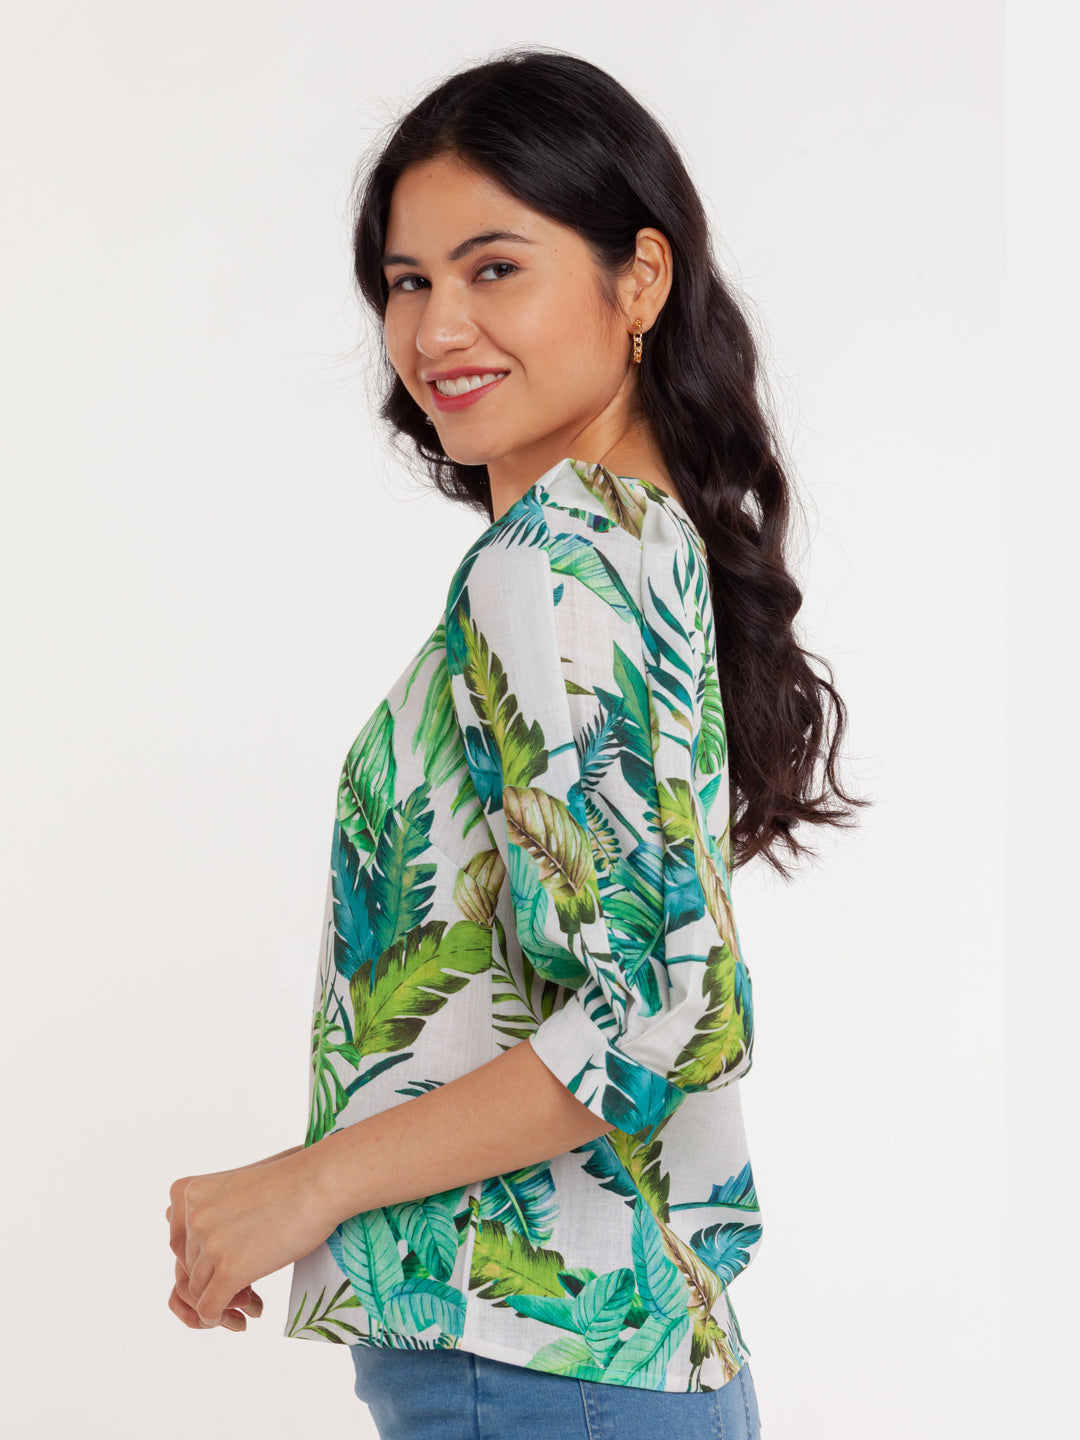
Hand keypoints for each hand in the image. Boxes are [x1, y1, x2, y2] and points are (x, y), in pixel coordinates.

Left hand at [167, 1148, 333, 1328]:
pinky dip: (218, 1318)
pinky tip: (242, 1317)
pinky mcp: (230, 1270)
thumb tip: (192, 1241)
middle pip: (188, 1267)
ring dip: (224, 1301)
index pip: (179, 1242)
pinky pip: (209, 1309)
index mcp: (187, 1193)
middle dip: (211, 1281)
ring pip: (199, 1290)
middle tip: (242, 1289)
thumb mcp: (237, 1183)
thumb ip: (210, 1207)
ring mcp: (210, 1244)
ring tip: (251, 1301)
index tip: (226, 1264)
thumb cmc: (290, 1179)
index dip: (202, 1259)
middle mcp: (192, 1217)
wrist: (320, 1182)